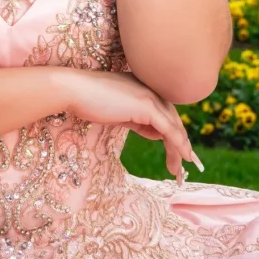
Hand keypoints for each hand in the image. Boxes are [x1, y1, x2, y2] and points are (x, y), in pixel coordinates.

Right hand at [60, 69, 200, 184]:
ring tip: (177, 169)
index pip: (165, 113)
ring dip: (180, 148)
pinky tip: (182, 156)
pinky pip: (168, 128)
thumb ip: (139, 122)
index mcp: (145, 88)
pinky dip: (178, 144)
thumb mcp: (120, 114)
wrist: (75, 90)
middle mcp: (151, 89)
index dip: (173, 133)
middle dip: (180, 143)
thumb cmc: (90, 101)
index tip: (176, 152)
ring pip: (173, 125)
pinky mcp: (147, 106)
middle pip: (173, 119)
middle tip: (182, 165)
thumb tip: (156, 133)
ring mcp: (150, 96)